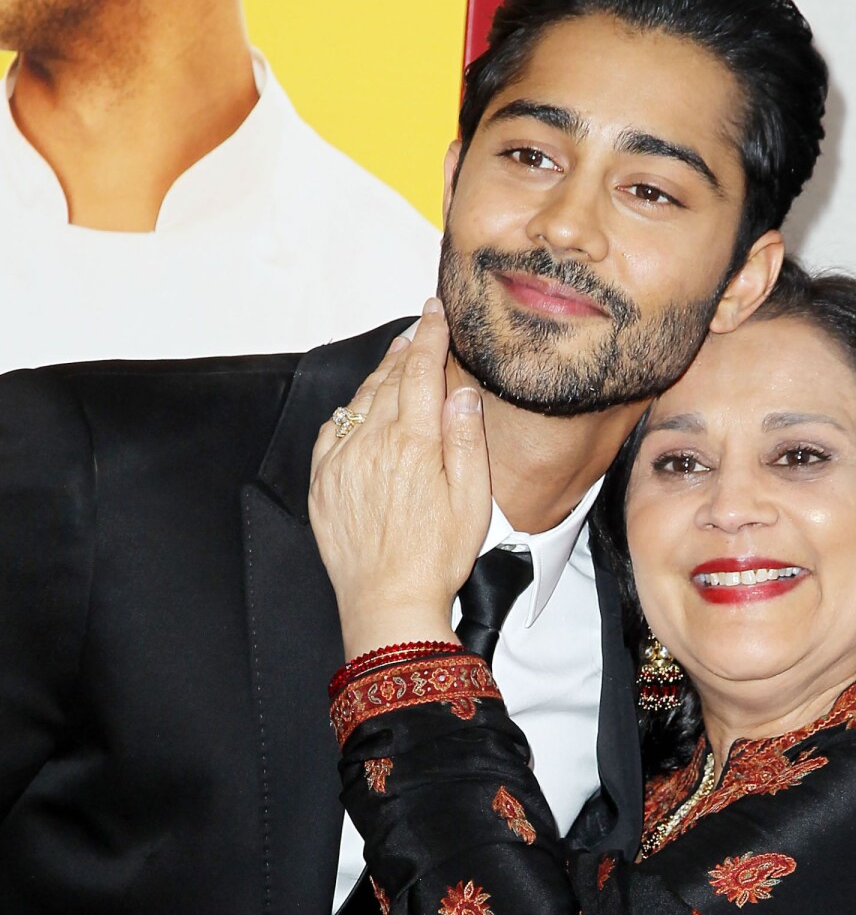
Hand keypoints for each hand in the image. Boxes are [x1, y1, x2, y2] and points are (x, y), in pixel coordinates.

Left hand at [309, 300, 491, 658]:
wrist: (387, 602)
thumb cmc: (434, 558)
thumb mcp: (472, 500)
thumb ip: (466, 440)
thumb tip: (460, 392)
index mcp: (412, 442)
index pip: (420, 370)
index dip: (429, 335)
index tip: (433, 312)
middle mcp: (371, 444)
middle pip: (387, 379)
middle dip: (404, 350)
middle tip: (417, 330)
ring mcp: (341, 463)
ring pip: (358, 403)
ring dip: (377, 377)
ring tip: (393, 363)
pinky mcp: (323, 484)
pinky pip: (331, 434)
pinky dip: (346, 415)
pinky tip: (356, 413)